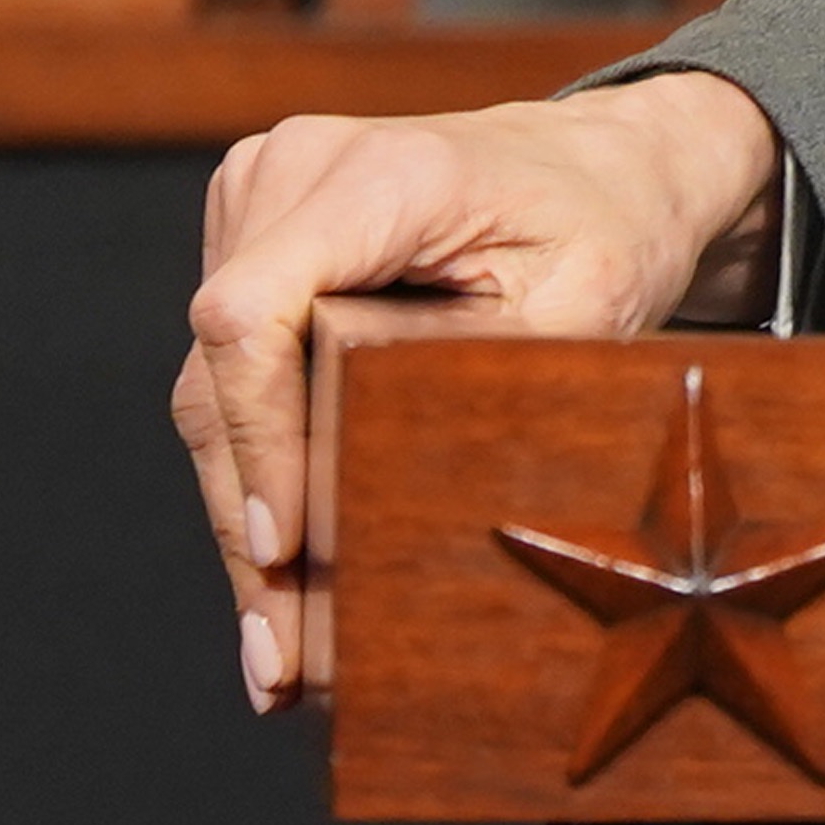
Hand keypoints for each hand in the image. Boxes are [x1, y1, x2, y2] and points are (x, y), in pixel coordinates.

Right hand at [175, 71, 784, 711]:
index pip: (253, 314)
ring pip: (215, 388)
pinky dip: (257, 467)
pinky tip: (280, 570)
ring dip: (243, 514)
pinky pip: (232, 372)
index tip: (282, 550)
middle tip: (281, 659)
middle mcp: (299, 169)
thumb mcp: (584, 302)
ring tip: (279, 647)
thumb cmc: (609, 224)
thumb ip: (473, 379)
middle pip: (222, 372)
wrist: (607, 164)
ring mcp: (263, 197)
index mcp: (380, 174)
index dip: (256, 439)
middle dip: (249, 523)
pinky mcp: (255, 236)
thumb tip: (378, 491)